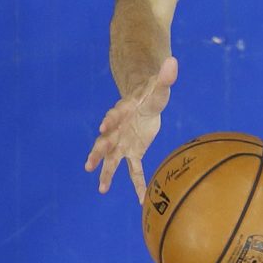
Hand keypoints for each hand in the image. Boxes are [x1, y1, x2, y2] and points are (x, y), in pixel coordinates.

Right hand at [86, 56, 176, 199]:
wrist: (144, 103)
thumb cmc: (151, 93)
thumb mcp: (159, 86)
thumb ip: (165, 76)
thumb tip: (173, 61)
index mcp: (123, 110)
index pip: (114, 114)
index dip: (110, 120)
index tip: (103, 126)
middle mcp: (118, 129)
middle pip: (105, 141)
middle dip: (98, 152)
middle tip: (90, 163)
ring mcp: (123, 143)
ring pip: (112, 160)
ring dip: (106, 173)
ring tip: (102, 188)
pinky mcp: (133, 152)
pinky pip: (134, 171)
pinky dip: (138, 185)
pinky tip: (141, 201)